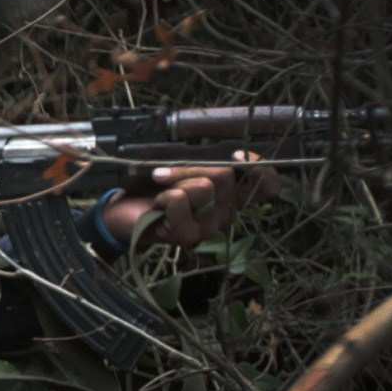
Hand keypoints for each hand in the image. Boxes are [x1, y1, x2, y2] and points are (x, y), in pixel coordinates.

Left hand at [100, 157, 268, 253]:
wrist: (123, 215)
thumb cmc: (155, 189)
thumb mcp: (186, 170)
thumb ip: (209, 164)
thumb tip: (234, 157)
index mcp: (232, 196)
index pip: (268, 186)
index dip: (261, 168)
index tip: (237, 155)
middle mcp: (227, 214)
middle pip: (226, 176)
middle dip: (192, 167)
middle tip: (165, 175)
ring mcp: (209, 227)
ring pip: (203, 186)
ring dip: (174, 181)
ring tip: (161, 193)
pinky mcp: (188, 236)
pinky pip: (180, 199)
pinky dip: (162, 195)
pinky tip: (157, 207)